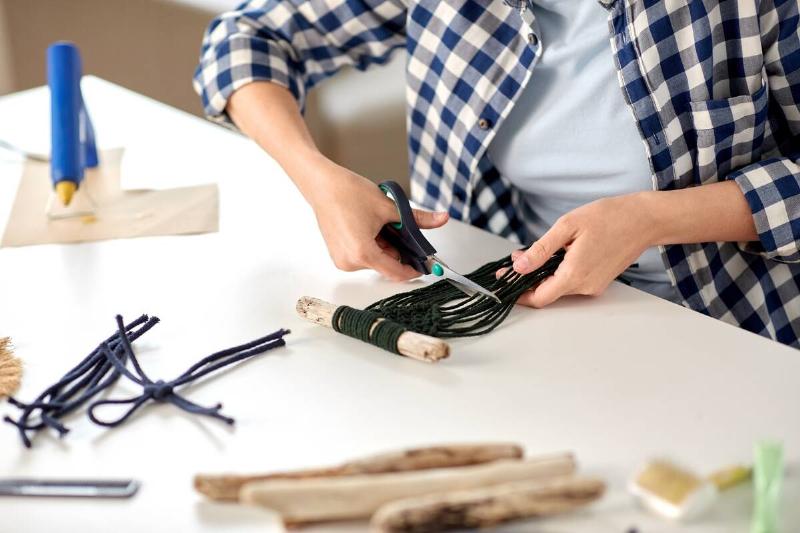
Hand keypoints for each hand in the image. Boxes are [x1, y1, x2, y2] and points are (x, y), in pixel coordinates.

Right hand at [304, 160, 448, 280]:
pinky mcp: (338, 255)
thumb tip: (441, 219)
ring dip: (385, 246)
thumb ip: (418, 219)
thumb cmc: (347, 193)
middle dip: (398, 249)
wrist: (322, 185)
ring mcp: (342, 260)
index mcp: (362, 252)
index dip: (413, 269)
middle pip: (386, 264)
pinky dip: (373, 245)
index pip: (395, 272)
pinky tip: (369, 226)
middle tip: (397, 226)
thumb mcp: (389, 207)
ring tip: (378, 222)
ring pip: (376, 260)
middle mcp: (349, 261)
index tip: (425, 263)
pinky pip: (364, 255)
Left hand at [502, 193, 655, 306]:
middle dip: (527, 281)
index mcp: (574, 274)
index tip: (503, 280)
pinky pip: (571, 283)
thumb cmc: (608, 217)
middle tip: (515, 260)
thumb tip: (519, 266)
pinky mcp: (599, 281)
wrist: (644, 220)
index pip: (538, 298)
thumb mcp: (567, 226)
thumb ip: (541, 250)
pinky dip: (558, 273)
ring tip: (532, 254)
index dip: (517, 292)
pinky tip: (555, 255)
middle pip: (547, 294)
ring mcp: (593, 286)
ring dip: (542, 275)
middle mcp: (584, 286)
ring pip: (558, 288)